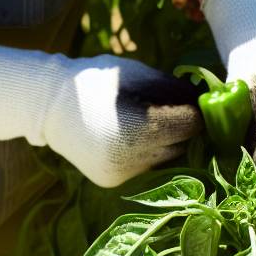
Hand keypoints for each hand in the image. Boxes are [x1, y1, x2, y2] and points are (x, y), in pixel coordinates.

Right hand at [42, 55, 203, 186]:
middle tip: (176, 111)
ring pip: (165, 160)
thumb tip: (207, 99)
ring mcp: (120, 175)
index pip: (190, 126)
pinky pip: (144, 168)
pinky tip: (131, 137)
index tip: (196, 101)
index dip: (196, 111)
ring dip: (166, 143)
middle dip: (182, 128)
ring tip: (151, 123)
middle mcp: (131, 159)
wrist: (49, 105)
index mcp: (139, 128)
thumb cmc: (97, 81)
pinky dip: (146, 154)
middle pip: (181, 145)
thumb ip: (173, 88)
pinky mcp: (112, 182)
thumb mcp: (137, 74)